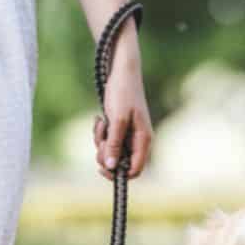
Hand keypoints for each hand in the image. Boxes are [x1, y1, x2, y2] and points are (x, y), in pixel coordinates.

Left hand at [95, 35, 152, 180]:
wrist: (121, 72)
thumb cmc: (123, 93)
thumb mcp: (117, 120)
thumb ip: (115, 144)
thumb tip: (111, 167)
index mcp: (144, 140)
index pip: (135, 170)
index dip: (119, 173)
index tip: (103, 168)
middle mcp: (137, 141)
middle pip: (121, 163)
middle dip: (106, 154)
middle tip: (101, 140)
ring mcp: (128, 135)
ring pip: (112, 152)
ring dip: (101, 141)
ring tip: (101, 123)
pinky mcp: (119, 129)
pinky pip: (107, 141)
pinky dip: (100, 133)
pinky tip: (100, 119)